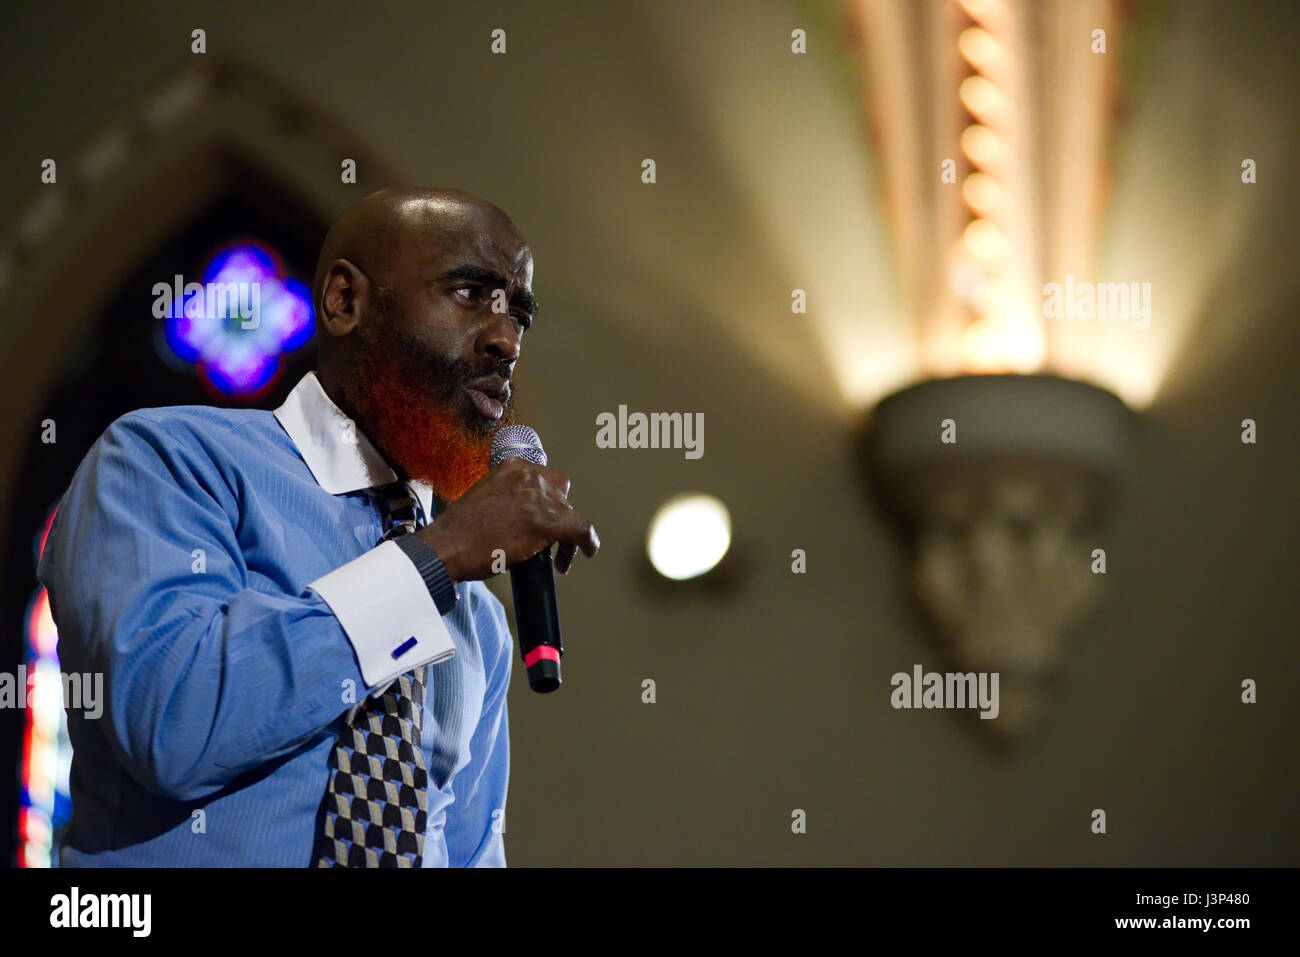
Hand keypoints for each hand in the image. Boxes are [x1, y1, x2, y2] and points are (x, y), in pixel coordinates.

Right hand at [416, 457, 599, 581]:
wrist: (448, 545)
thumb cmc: (460, 528)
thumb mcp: (484, 494)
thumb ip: (507, 494)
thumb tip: (524, 512)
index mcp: (513, 467)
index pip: (546, 479)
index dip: (549, 501)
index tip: (543, 517)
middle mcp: (530, 477)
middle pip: (561, 496)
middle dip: (557, 517)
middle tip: (548, 540)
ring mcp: (540, 499)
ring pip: (570, 515)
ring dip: (565, 537)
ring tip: (557, 558)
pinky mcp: (548, 523)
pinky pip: (582, 530)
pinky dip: (587, 542)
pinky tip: (587, 551)